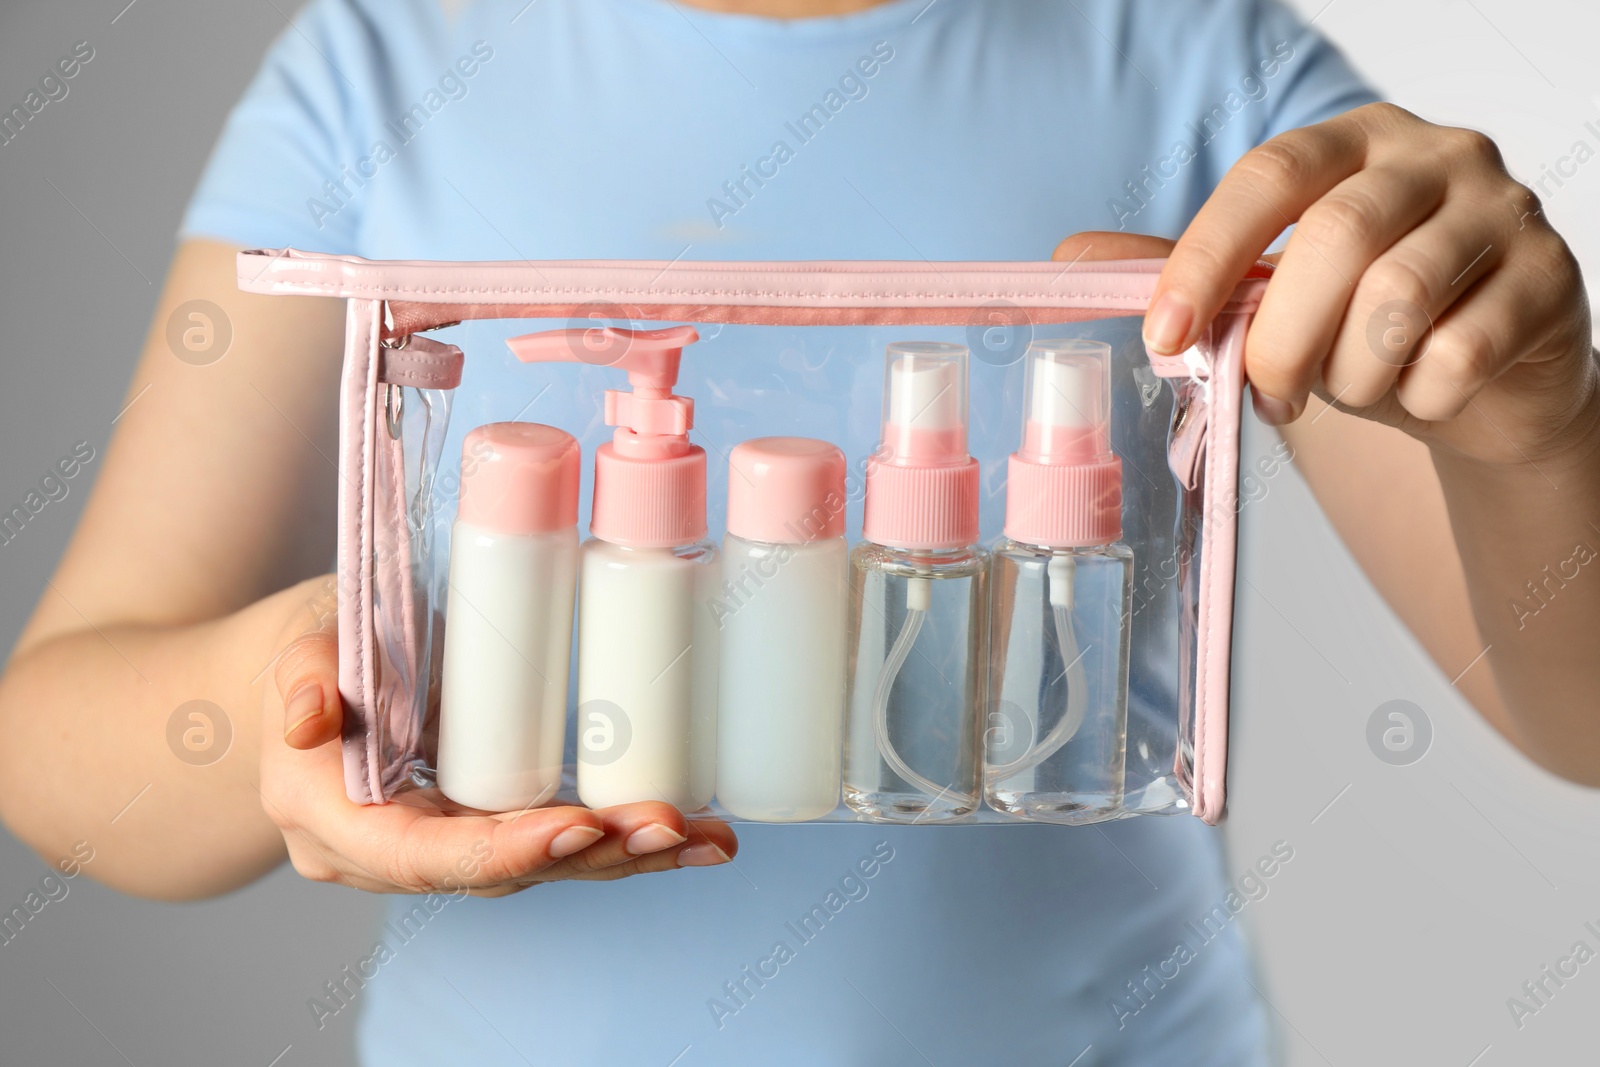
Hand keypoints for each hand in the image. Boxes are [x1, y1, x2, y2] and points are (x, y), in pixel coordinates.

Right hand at [261, 576, 736, 895]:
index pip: (425, 858)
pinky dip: (624, 838)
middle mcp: (393, 857)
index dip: (506, 849)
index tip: (581, 828)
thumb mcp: (301, 648)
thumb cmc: (316, 652)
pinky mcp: (489, 826)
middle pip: (501, 872)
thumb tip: (312, 720)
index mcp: (335, 823)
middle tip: (672, 827)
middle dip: (594, 855)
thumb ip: (304, 678)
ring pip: (542, 866)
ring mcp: (446, 847)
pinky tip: (694, 833)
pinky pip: (559, 843)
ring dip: (628, 853)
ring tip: (706, 836)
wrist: (321, 673)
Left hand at [1056, 102, 1596, 465]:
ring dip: (1352, 376)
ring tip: (1348, 393)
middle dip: (1281, 340)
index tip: (1165, 334)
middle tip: (1266, 396)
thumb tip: (1070, 257)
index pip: (1269, 175)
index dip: (1207, 256)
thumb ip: (1190, 272)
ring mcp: (1504, 212)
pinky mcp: (1551, 279)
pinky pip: (1463, 352)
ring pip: (1400, 300)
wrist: (1483, 378)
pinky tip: (1418, 396)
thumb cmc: (1363, 324)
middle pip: (1336, 238)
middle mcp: (1436, 157)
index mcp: (1354, 143)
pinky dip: (1421, 398)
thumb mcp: (1271, 294)